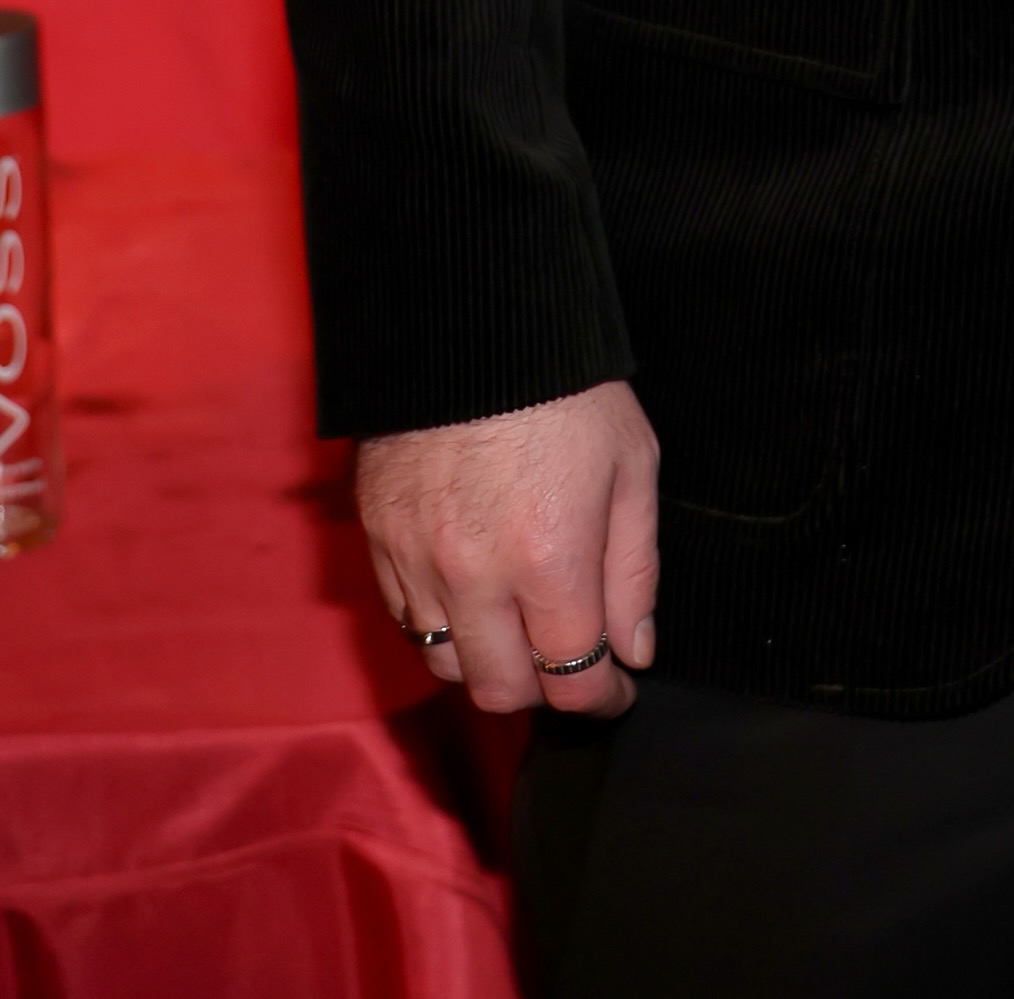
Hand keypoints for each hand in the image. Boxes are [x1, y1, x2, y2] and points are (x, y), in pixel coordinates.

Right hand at [357, 380, 658, 717]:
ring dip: (487, 661)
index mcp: (549, 558)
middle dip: (543, 690)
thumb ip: (635, 568)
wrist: (471, 317)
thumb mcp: (632, 463)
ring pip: (445, 664)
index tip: (616, 689)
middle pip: (499, 691)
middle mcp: (475, 575)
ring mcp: (416, 560)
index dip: (603, 697)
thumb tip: (634, 649)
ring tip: (520, 627)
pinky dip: (442, 623)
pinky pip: (405, 617)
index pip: (573, 680)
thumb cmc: (566, 385)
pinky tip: (472, 592)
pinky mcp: (377, 537)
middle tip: (569, 662)